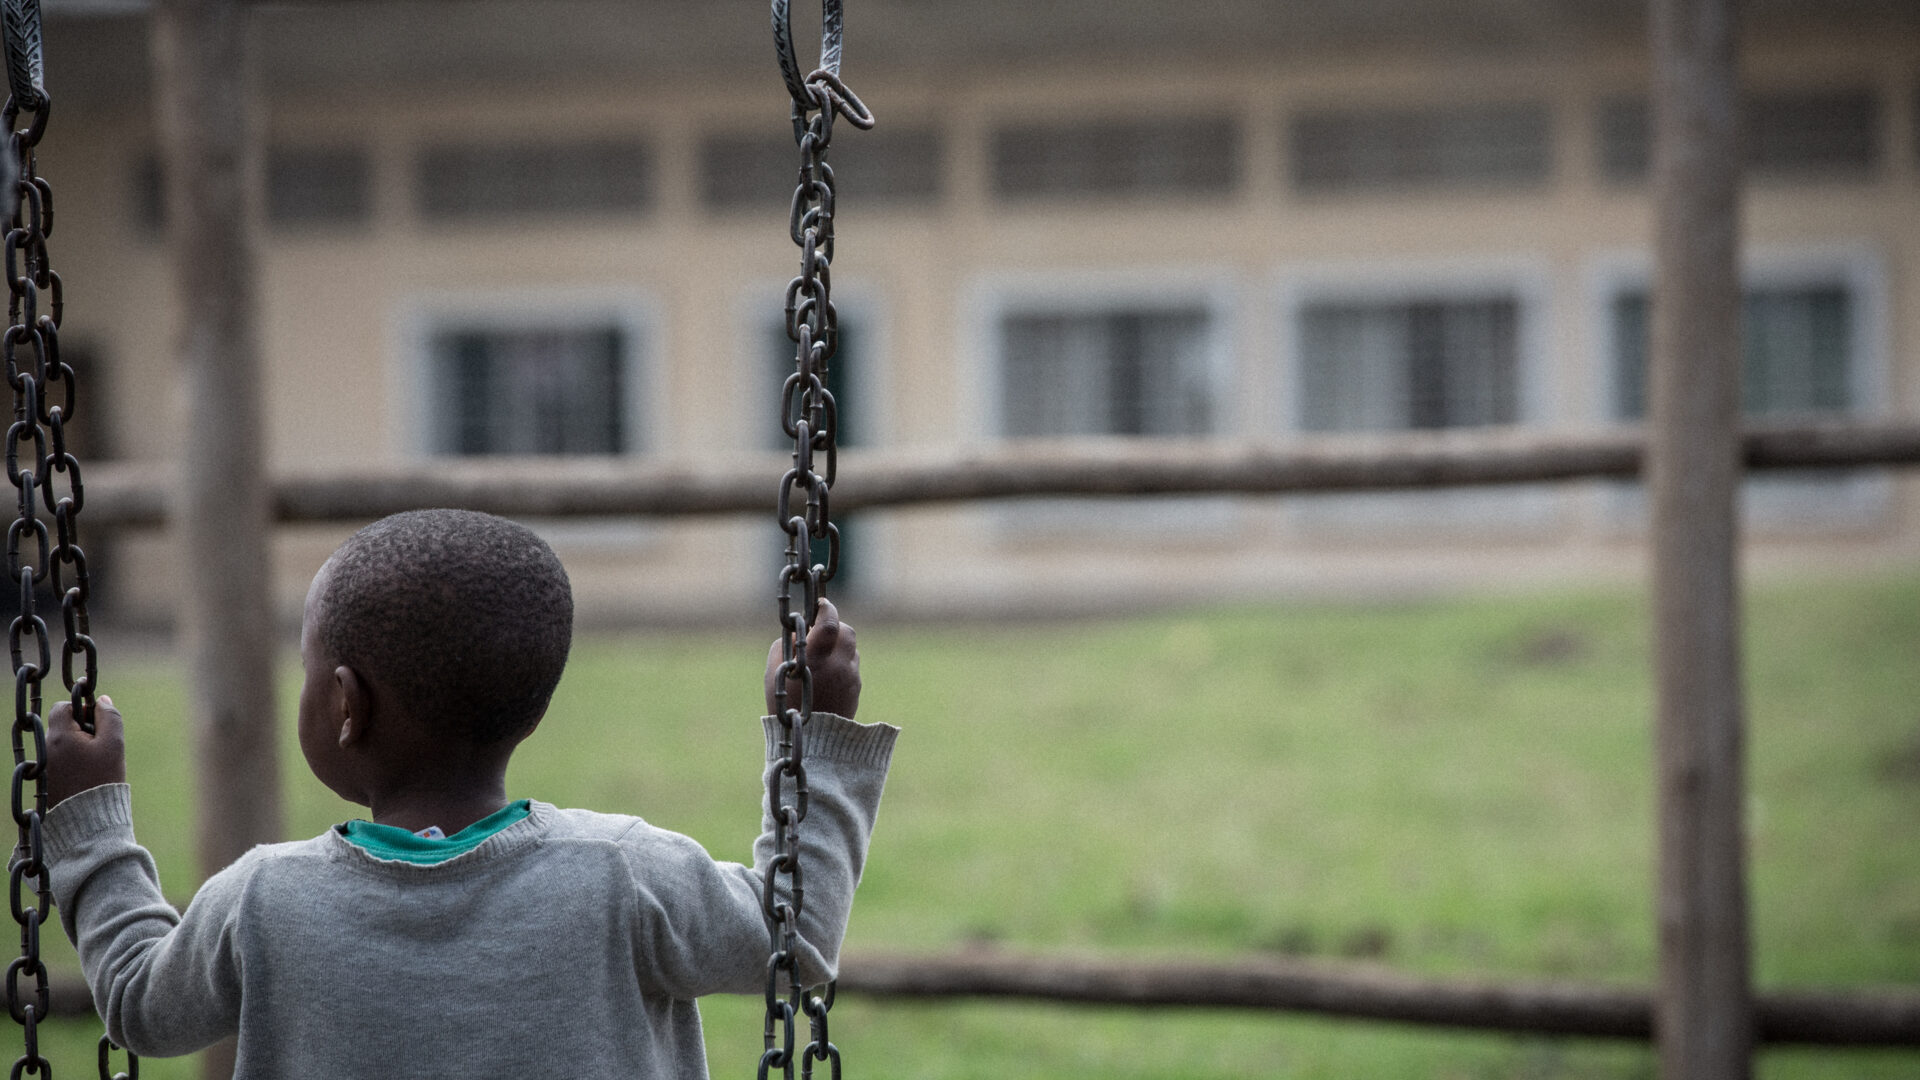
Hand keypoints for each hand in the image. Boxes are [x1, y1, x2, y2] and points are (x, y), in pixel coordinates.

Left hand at [44, 695, 125, 808]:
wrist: (87, 818)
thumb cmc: (101, 779)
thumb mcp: (113, 744)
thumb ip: (110, 717)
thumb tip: (102, 700)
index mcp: (59, 736)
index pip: (63, 707)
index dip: (82, 708)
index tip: (98, 722)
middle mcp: (46, 748)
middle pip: (62, 724)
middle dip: (82, 728)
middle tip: (100, 744)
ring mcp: (45, 764)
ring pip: (61, 741)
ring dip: (78, 744)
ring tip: (94, 762)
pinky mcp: (47, 777)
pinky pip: (59, 757)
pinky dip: (73, 758)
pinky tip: (86, 772)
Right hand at [765, 598, 860, 719]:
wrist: (809, 741)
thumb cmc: (786, 703)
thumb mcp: (775, 670)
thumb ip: (789, 644)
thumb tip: (802, 631)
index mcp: (816, 657)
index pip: (830, 620)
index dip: (826, 608)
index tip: (821, 605)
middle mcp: (838, 664)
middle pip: (846, 630)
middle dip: (835, 626)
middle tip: (821, 632)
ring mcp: (850, 677)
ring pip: (851, 648)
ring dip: (839, 646)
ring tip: (822, 658)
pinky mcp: (856, 689)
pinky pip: (852, 666)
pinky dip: (842, 663)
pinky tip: (827, 675)